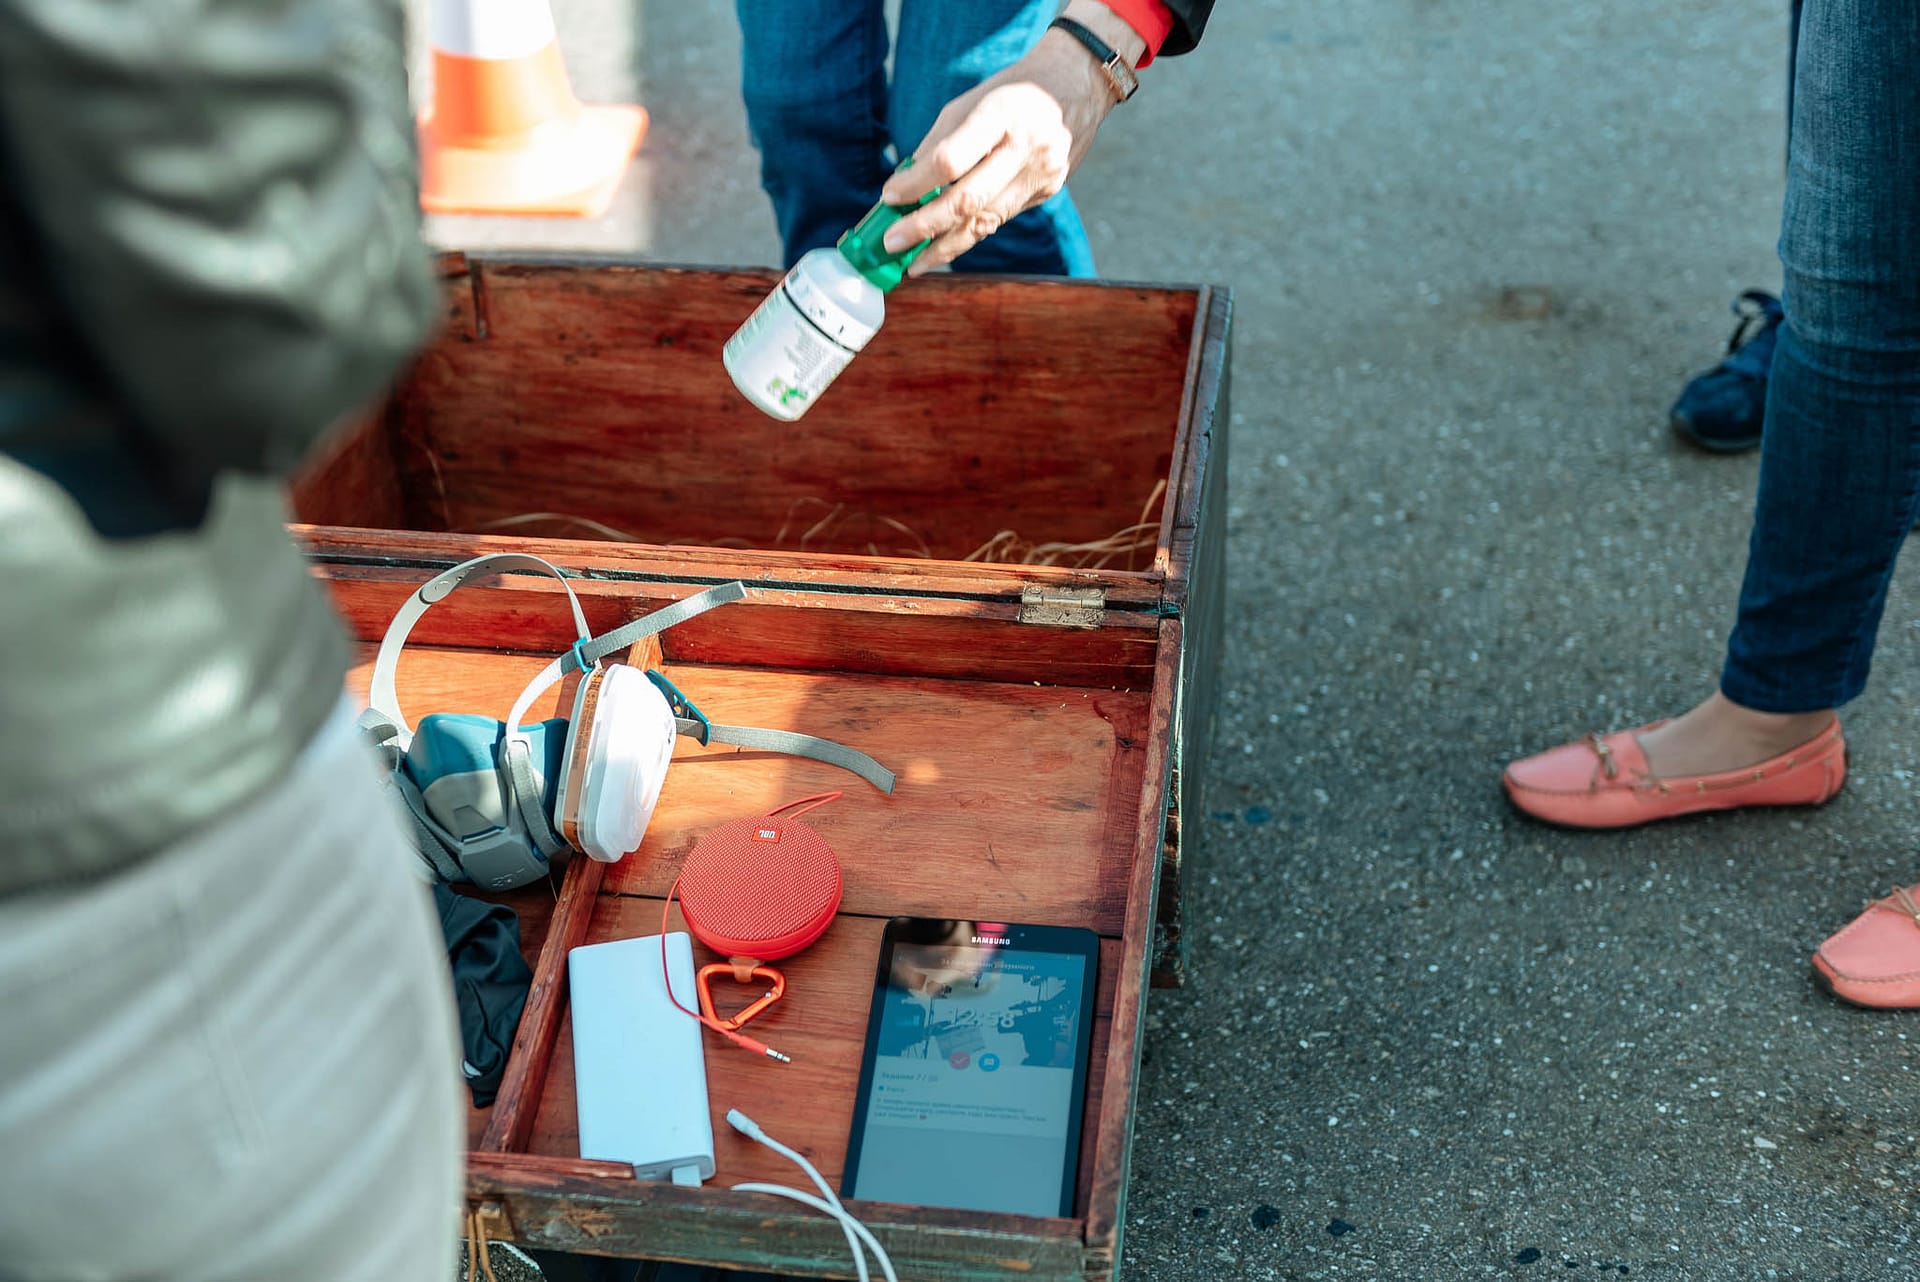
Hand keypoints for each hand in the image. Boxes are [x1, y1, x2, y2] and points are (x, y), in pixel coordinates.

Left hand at [879, 4, 1143, 273]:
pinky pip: (1000, 218)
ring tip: (913, 263)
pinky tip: (943, 247)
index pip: (950, 160)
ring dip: (944, 246)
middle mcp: (1025, 147)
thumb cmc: (1012, 92)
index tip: (889, 197)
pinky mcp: (1047, 191)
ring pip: (985, 221)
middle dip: (925, 226)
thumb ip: (939, 143)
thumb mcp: (971, 101)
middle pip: (968, 199)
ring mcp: (1040, 173)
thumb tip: (905, 186)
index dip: (915, 183)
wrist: (1076, 86)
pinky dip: (968, 235)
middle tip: (891, 243)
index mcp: (1001, 114)